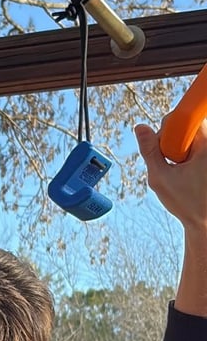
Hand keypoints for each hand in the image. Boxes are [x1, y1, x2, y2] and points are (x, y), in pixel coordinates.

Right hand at [135, 117, 206, 231]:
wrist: (206, 221)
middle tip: (171, 164)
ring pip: (189, 138)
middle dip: (172, 142)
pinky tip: (185, 172)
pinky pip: (194, 147)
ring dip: (178, 150)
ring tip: (179, 171)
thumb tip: (140, 127)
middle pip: (186, 127)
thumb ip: (149, 151)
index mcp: (206, 146)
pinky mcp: (206, 158)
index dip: (168, 131)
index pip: (184, 120)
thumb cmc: (187, 202)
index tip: (165, 151)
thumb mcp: (160, 177)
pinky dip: (185, 156)